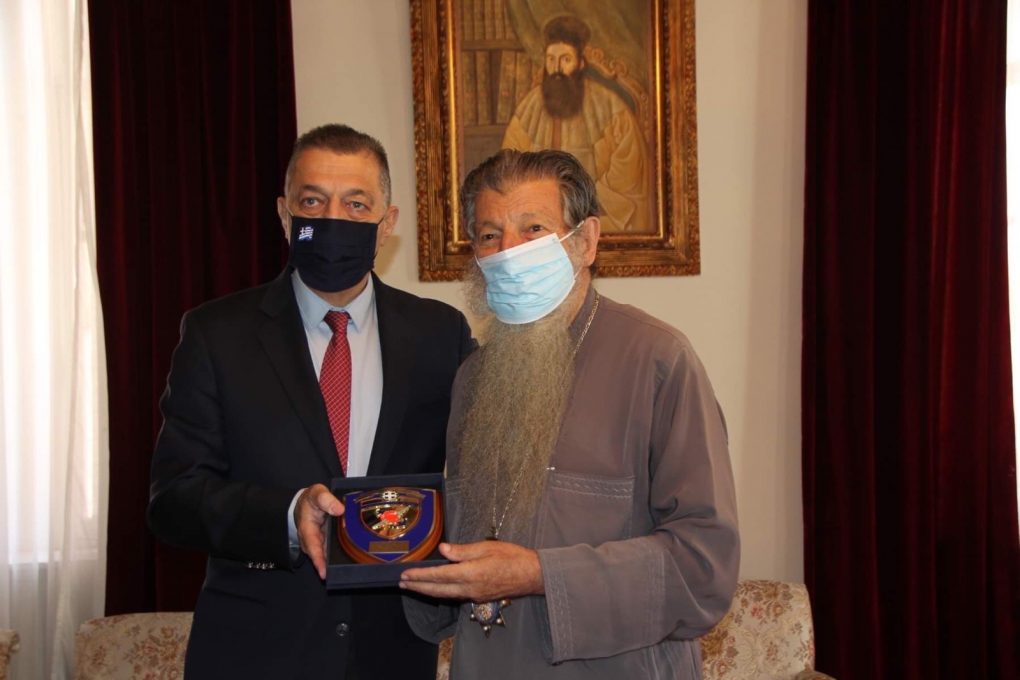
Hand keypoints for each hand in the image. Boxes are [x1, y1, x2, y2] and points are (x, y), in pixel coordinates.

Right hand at [294, 483, 343, 578]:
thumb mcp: (317, 493)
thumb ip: (326, 499)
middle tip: (341, 574)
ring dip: (336, 562)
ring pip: (328, 555)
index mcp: (308, 530)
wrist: (306, 502)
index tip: (324, 572)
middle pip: (321, 556)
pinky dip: (340, 554)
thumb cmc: (311, 499)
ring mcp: (320, 543)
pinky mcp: (327, 543)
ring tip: (350, 568)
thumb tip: (339, 509)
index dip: (318, 560)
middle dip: (329, 566)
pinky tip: (352, 558)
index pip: (313, 547)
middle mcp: (313, 540)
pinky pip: (333, 550)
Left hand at [399, 541, 542, 601]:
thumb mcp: (488, 547)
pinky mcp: (479, 597)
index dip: (420, 576)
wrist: (533, 575)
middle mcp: (469, 588)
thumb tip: (443, 550)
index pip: (439, 576)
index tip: (405, 574)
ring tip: (413, 587)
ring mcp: (474, 595)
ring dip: (427, 591)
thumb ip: (463, 550)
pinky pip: (455, 596)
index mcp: (471, 573)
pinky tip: (436, 589)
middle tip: (402, 583)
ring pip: (445, 595)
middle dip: (418, 587)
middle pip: (438, 590)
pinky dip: (441, 593)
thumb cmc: (513, 557)